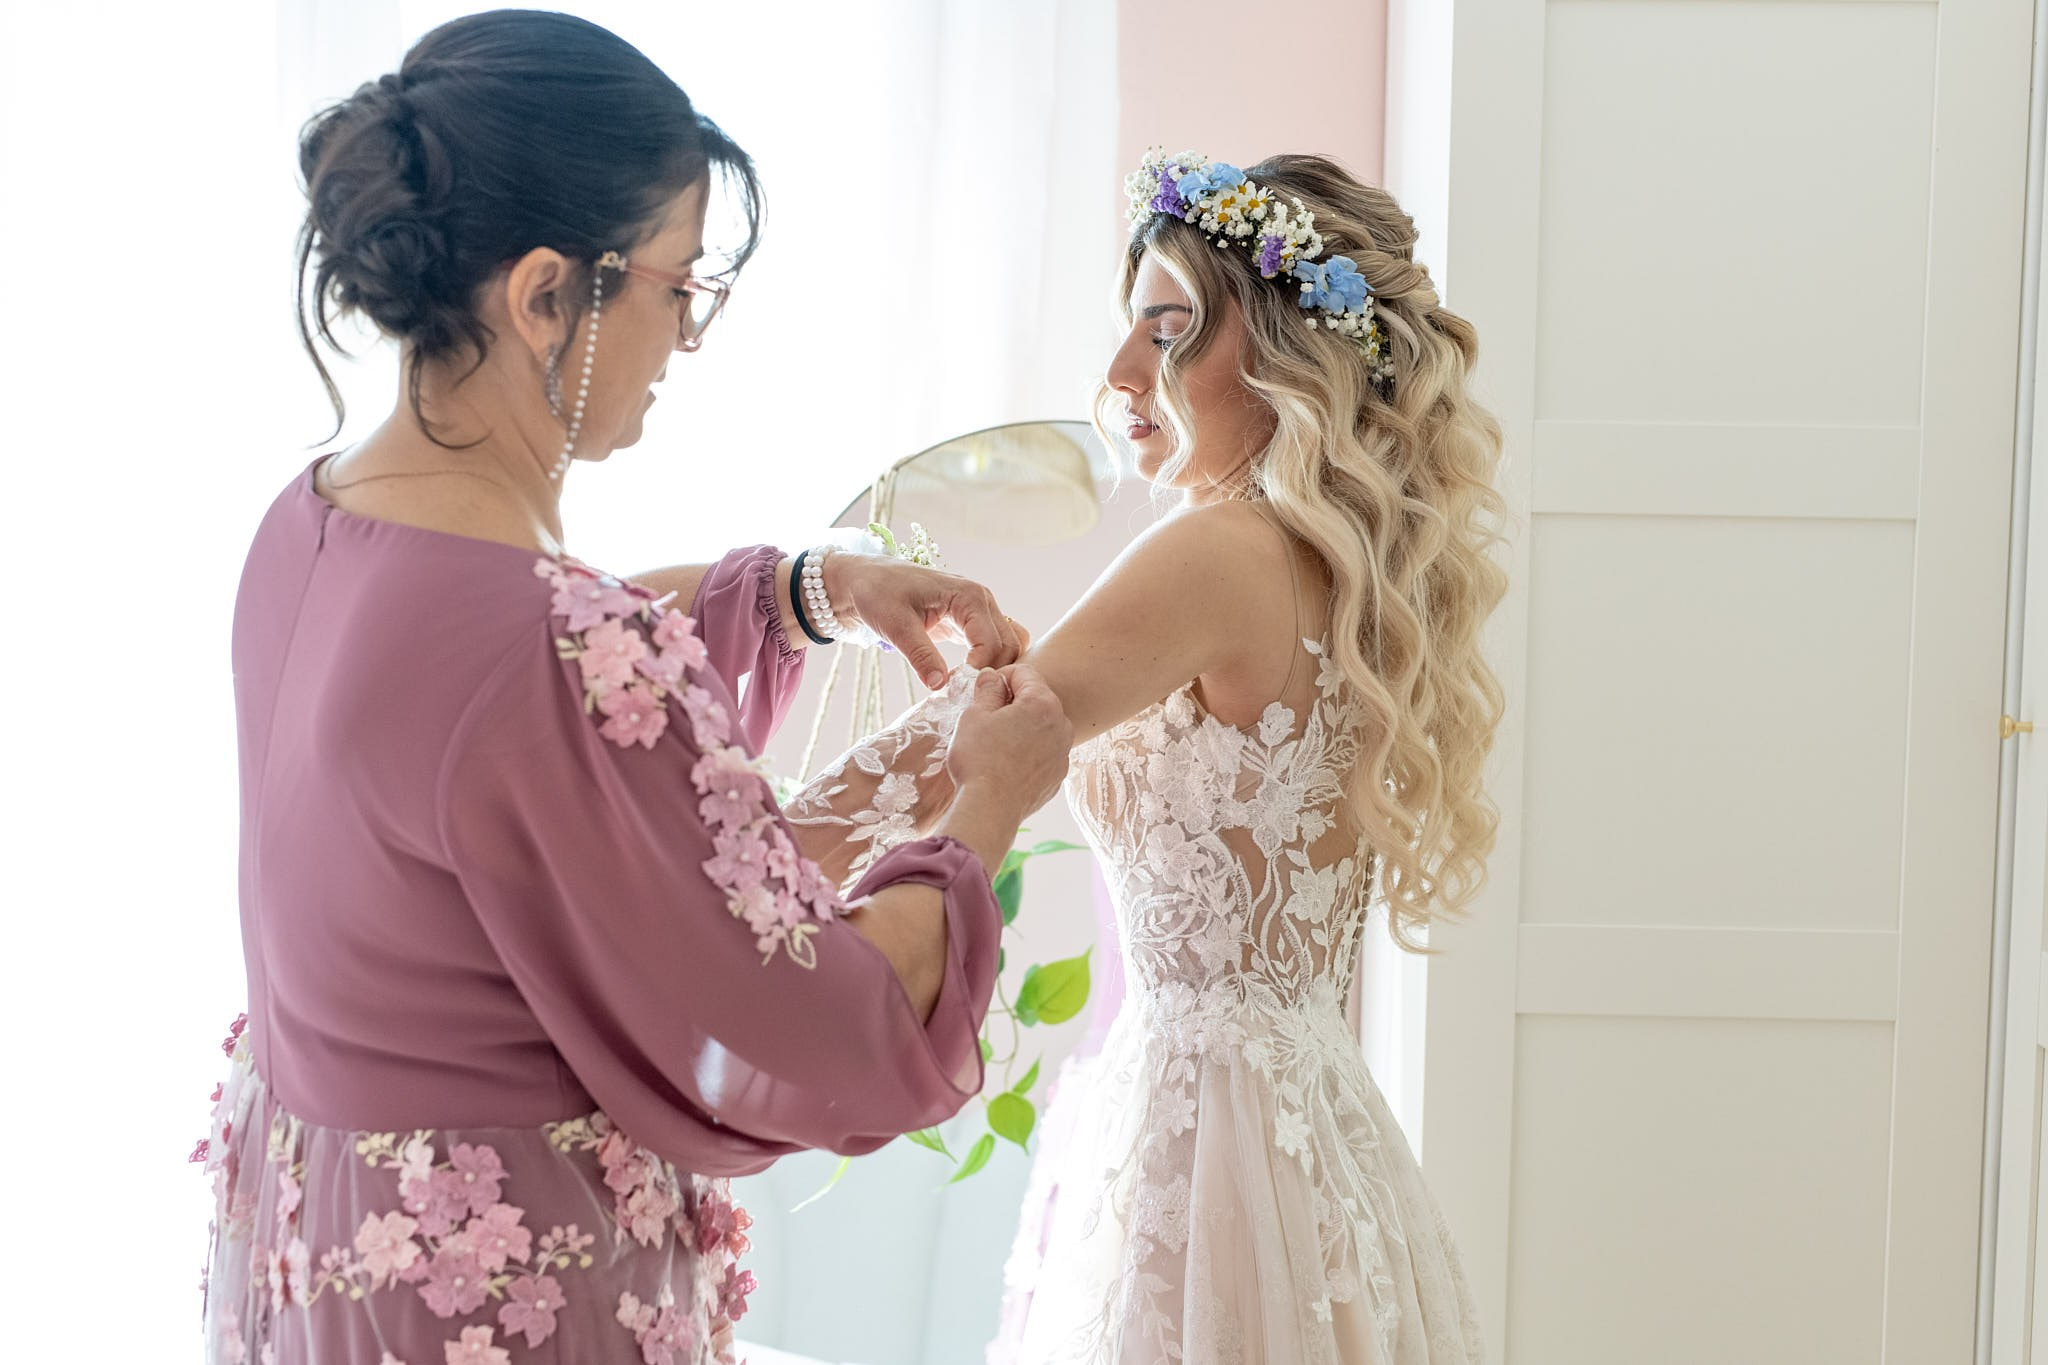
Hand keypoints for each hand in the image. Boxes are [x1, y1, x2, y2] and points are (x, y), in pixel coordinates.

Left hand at [829, 555, 1024, 688]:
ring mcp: (980, 611)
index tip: (956, 688)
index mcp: (969, 596)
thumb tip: (940, 685)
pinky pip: (995, 644)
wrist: (866, 581)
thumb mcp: (896, 625)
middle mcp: (982, 600)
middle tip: (964, 693)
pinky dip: (991, 662)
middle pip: (1008, 645)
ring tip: (968, 687)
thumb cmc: (878, 594)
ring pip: (1008, 646)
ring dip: (996, 668)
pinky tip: (968, 678)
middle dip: (992, 672)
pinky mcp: (970, 623)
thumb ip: (920, 654)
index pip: (993, 642)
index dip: (979, 670)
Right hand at [947, 663, 1071, 817]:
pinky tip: (1007, 764)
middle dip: (1013, 702)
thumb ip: (988, 689)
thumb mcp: (975, 715)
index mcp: (1043, 703)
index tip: (985, 690)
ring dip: (1022, 727)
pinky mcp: (1058, 776)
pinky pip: (1044, 752)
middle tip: (986, 718)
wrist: (990, 809)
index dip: (1001, 677)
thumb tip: (993, 676)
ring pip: (1042, 727)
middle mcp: (1062, 725)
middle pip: (1037, 699)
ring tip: (996, 743)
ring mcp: (1063, 752)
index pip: (1024, 673)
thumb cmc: (979, 759)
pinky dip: (1029, 751)